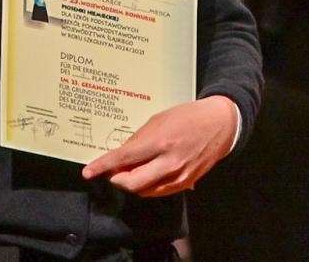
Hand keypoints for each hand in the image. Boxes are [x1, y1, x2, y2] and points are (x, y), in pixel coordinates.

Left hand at [82, 96, 237, 195]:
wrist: (220, 125)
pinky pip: (159, 191)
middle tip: (112, 172)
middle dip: (117, 179)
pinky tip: (147, 174)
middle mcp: (169, 163)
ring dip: (132, 183)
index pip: (124, 158)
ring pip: (145, 191)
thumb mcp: (159, 120)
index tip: (88, 171)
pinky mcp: (186, 183)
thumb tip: (122, 154)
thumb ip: (140, 139)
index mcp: (160, 142)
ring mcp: (178, 176)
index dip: (103, 166)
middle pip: (132, 183)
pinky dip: (148, 185)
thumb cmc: (188, 116)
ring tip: (129, 171)